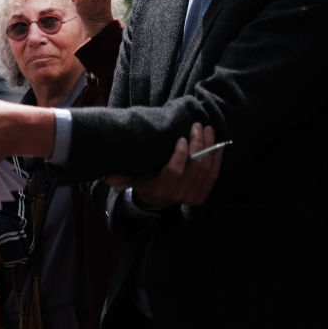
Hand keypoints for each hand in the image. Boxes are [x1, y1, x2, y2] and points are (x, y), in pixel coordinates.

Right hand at [106, 123, 221, 208]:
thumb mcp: (131, 179)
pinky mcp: (202, 196)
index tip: (181, 138)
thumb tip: (109, 177)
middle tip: (197, 126)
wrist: (155, 202)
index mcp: (160, 189)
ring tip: (207, 130)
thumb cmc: (144, 182)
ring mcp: (192, 196)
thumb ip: (121, 176)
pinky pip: (213, 176)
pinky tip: (218, 145)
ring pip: (206, 169)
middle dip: (199, 144)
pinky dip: (217, 160)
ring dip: (209, 147)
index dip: (180, 155)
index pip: (175, 172)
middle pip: (194, 168)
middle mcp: (178, 194)